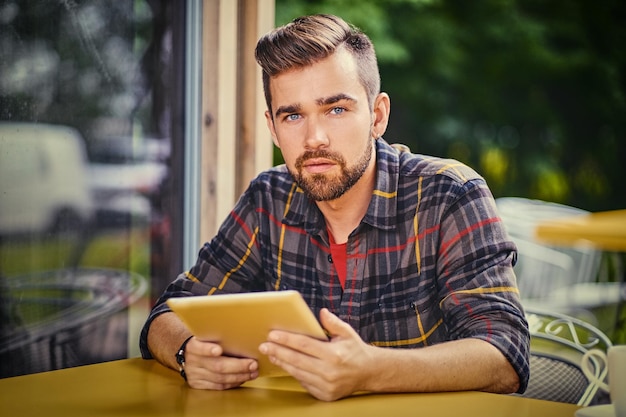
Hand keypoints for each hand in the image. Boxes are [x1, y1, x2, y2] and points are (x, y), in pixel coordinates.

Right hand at [183, 338, 258, 389]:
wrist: (186, 353)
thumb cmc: (204, 341)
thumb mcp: (205, 336)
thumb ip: (218, 337)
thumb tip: (243, 337)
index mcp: (192, 346)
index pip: (199, 348)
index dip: (208, 349)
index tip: (218, 350)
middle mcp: (192, 361)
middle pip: (216, 366)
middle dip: (238, 366)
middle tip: (253, 364)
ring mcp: (194, 374)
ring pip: (220, 379)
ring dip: (239, 376)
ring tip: (253, 372)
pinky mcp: (197, 384)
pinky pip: (218, 386)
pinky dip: (233, 383)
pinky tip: (243, 378)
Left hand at [258, 308, 374, 400]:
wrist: (369, 373)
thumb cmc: (356, 350)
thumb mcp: (347, 333)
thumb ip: (333, 323)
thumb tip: (321, 312)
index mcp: (333, 355)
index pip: (304, 345)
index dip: (286, 339)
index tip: (273, 334)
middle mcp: (329, 371)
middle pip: (296, 360)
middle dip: (277, 351)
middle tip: (264, 345)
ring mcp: (326, 385)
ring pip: (297, 373)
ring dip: (282, 363)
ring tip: (271, 353)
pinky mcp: (325, 395)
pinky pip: (304, 383)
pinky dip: (294, 373)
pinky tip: (285, 365)